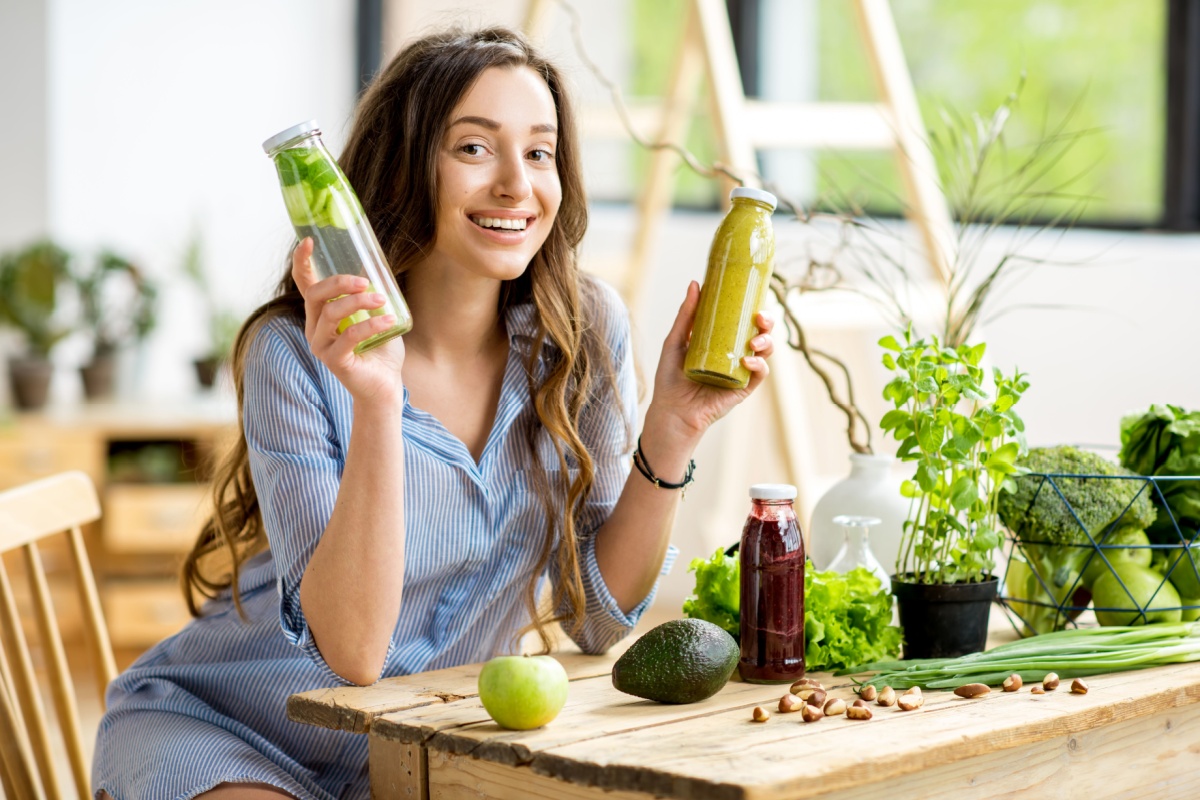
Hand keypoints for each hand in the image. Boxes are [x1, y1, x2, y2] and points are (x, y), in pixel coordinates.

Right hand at [291, 238, 405, 404]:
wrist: (385, 385)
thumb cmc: (380, 349)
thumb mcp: (376, 314)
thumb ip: (371, 293)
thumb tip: (373, 263)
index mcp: (321, 313)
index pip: (305, 284)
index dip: (302, 262)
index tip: (308, 241)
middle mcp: (315, 327)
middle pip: (315, 294)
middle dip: (339, 282)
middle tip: (364, 281)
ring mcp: (321, 345)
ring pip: (331, 313)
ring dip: (359, 302)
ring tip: (382, 300)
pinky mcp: (333, 361)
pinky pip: (349, 336)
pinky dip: (370, 325)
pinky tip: (389, 321)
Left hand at [647, 280, 774, 443]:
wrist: (671, 411)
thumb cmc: (670, 378)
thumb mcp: (675, 341)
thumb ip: (686, 315)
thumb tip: (695, 284)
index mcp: (722, 343)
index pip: (744, 322)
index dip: (754, 310)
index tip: (753, 299)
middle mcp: (735, 355)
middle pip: (761, 334)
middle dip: (767, 323)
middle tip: (759, 319)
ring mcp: (741, 372)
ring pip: (765, 353)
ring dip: (766, 343)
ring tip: (754, 342)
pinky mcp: (743, 388)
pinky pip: (760, 374)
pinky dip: (759, 365)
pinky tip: (748, 360)